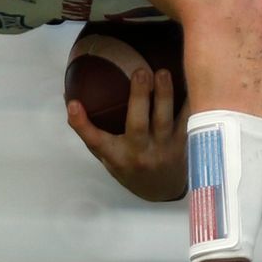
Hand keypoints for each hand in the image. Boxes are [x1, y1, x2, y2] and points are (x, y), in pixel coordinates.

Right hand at [66, 67, 186, 201]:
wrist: (163, 190)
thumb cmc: (130, 165)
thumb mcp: (108, 155)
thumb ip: (92, 131)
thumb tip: (70, 99)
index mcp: (117, 156)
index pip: (96, 141)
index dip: (82, 124)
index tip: (73, 105)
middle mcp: (140, 154)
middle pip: (137, 125)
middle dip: (139, 98)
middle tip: (140, 72)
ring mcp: (164, 150)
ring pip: (165, 121)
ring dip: (165, 95)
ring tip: (163, 73)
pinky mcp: (183, 145)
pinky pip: (187, 120)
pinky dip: (189, 101)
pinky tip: (192, 81)